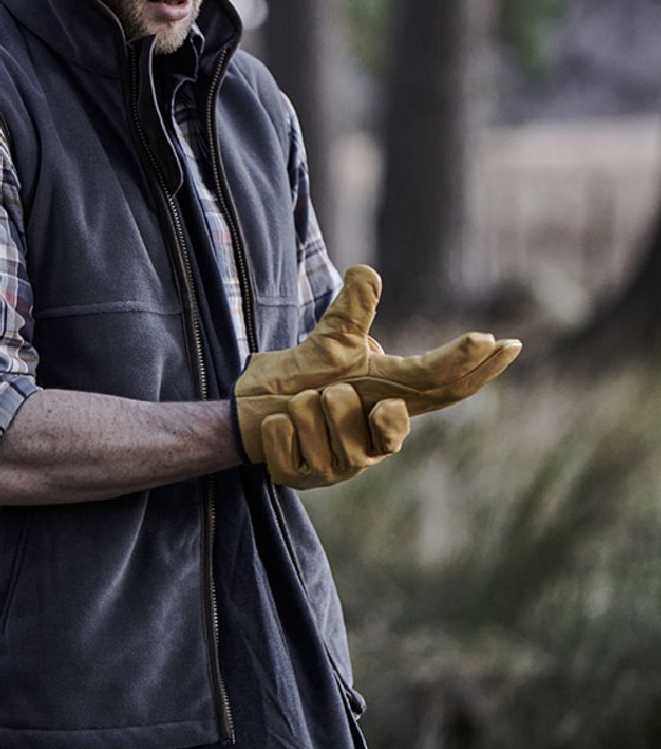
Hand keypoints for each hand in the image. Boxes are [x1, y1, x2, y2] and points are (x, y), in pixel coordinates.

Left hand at [235, 264, 520, 465]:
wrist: (250, 415)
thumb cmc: (302, 381)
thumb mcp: (330, 342)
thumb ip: (351, 312)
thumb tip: (366, 270)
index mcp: (392, 404)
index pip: (444, 386)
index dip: (475, 366)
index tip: (499, 341)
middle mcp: (377, 443)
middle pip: (394, 415)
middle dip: (375, 394)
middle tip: (347, 385)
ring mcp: (342, 466)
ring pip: (330, 411)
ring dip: (308, 401)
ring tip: (300, 402)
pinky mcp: (303, 478)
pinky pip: (289, 437)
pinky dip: (278, 424)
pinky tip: (276, 424)